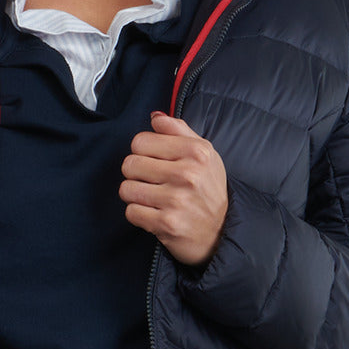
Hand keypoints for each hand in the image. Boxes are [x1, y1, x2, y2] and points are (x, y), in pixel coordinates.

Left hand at [119, 111, 228, 267]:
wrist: (221, 231)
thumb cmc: (208, 189)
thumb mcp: (204, 154)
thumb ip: (179, 130)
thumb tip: (155, 117)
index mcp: (196, 151)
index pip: (140, 141)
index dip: (142, 152)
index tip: (154, 162)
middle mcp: (187, 174)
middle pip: (130, 164)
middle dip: (136, 174)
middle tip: (152, 182)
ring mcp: (176, 200)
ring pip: (126, 189)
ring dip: (135, 195)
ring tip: (152, 198)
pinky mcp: (166, 224)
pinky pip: (131, 212)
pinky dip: (139, 214)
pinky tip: (153, 213)